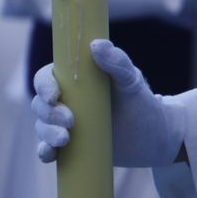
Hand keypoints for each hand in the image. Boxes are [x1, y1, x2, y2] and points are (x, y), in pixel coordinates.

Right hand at [32, 40, 186, 167]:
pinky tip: (50, 153)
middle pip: (41, 103)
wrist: (155, 138)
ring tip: (66, 139)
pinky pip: (47, 149)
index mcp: (78, 80)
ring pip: (42, 126)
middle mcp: (68, 101)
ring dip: (47, 133)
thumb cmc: (142, 104)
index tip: (54, 95)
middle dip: (49, 113)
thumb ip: (118, 62)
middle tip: (70, 121)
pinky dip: (44, 151)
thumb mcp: (132, 82)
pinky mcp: (69, 147)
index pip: (48, 77)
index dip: (44, 85)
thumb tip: (96, 44)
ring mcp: (66, 125)